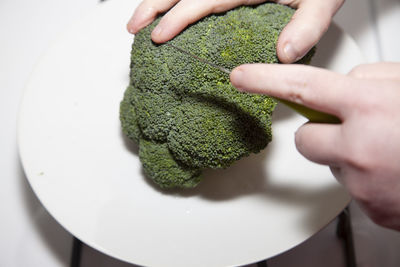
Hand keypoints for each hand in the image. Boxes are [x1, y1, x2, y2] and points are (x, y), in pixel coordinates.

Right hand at [127, 0, 343, 62]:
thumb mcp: (322, 2)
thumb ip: (306, 27)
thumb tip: (284, 54)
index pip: (204, 0)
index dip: (178, 17)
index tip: (158, 35)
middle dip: (153, 5)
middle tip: (132, 26)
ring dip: (157, 0)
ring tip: (138, 19)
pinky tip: (163, 7)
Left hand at [230, 62, 399, 229]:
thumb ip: (371, 81)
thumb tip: (345, 87)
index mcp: (371, 107)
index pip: (302, 86)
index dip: (265, 79)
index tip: (241, 76)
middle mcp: (361, 148)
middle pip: (306, 140)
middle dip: (321, 133)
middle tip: (353, 129)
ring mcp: (364, 184)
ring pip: (332, 164)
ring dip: (350, 156)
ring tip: (389, 151)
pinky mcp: (371, 209)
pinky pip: (352, 187)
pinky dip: (367, 178)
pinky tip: (394, 171)